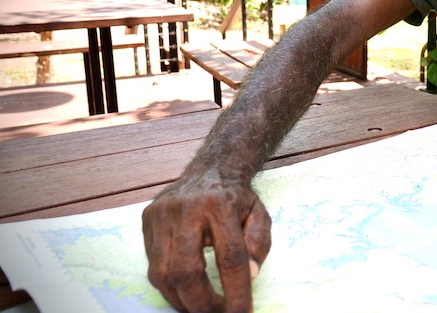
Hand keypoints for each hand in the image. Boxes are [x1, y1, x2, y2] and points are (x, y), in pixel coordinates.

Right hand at [142, 172, 271, 312]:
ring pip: (162, 272)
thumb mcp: (259, 214)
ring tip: (197, 308)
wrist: (212, 166)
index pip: (230, 257)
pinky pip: (152, 264)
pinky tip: (183, 290)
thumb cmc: (237, 197)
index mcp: (222, 204)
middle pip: (186, 270)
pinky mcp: (147, 219)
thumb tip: (248, 275)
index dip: (236, 292)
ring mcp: (162, 214)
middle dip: (200, 303)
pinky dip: (168, 284)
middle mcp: (187, 208)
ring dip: (180, 299)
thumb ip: (258, 244)